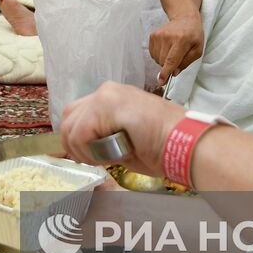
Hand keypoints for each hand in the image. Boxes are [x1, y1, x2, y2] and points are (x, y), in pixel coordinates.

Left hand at [60, 81, 184, 176]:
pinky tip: (109, 156)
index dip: (75, 139)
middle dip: (73, 144)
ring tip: (105, 159)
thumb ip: (101, 139)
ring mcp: (106, 95)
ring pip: (72, 126)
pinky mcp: (106, 105)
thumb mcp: (124, 140)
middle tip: (91, 161)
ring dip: (83, 150)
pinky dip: (89, 151)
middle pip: (68, 117)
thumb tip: (80, 151)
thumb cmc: (162, 146)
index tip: (86, 158)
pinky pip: (80, 133)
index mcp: (112, 97)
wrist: (184, 143)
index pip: (77, 114)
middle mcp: (106, 91)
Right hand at [150, 13, 203, 85]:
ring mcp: (158, 35)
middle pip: (163, 61)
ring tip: (172, 51)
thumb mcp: (197, 50)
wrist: (184, 18)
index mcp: (181, 40)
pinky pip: (152, 53)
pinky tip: (166, 48)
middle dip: (168, 66)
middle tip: (177, 58)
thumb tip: (174, 73)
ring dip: (163, 60)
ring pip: (157, 58)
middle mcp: (168, 37)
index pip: (171, 60)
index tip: (161, 82)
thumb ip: (186, 62)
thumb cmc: (193, 35)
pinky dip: (159, 55)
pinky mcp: (153, 35)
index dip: (166, 72)